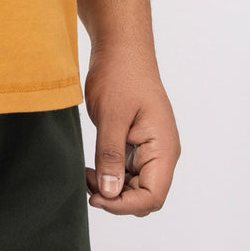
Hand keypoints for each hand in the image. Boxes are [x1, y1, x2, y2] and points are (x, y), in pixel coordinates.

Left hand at [83, 44, 179, 215]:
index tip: (97, 198)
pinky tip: (92, 167)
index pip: (152, 196)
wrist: (120, 45)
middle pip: (144, 196)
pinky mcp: (136, 141)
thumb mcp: (111, 116)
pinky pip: (127, 170)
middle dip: (117, 198)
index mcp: (163, 148)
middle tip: (87, 184)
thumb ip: (110, 156)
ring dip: (112, 188)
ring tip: (86, 174)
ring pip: (134, 185)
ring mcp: (149, 147)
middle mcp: (161, 152)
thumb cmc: (120, 73)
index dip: (124, 204)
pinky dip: (110, 174)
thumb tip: (109, 193)